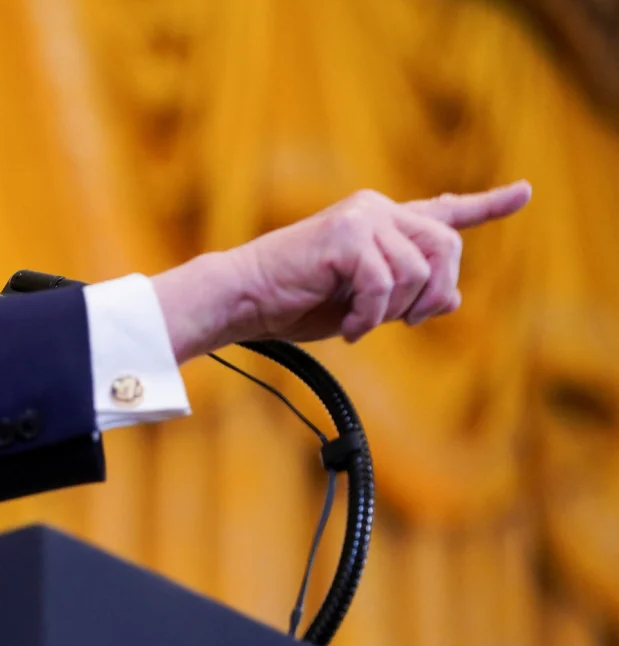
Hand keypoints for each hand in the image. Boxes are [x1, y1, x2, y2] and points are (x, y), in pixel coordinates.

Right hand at [152, 181, 531, 362]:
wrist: (245, 298)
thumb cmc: (294, 303)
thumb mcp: (363, 306)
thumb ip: (406, 297)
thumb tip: (453, 298)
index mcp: (381, 224)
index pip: (442, 212)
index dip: (487, 205)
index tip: (524, 192)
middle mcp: (376, 210)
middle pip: (447, 247)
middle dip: (434, 294)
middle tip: (406, 323)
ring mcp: (362, 218)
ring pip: (419, 271)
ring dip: (395, 312)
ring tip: (362, 324)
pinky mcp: (347, 235)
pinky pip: (385, 283)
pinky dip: (370, 316)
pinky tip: (351, 328)